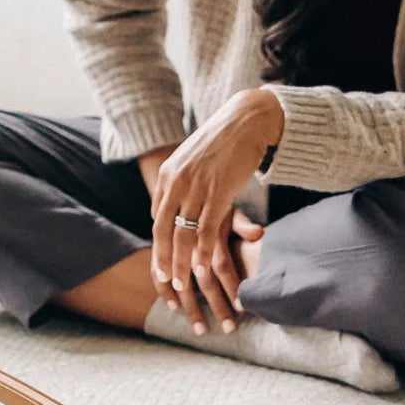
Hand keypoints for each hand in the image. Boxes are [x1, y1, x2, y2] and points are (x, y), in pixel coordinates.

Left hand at [150, 88, 283, 334]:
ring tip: (182, 283)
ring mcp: (196, 187)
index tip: (161, 262)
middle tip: (164, 280)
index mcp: (169, 174)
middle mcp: (177, 181)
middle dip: (163, 258)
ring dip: (181, 262)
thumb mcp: (192, 160)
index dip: (159, 242)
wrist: (245, 121)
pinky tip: (203, 267)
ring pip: (184, 233)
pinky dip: (203, 250)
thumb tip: (174, 204)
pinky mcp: (218, 191)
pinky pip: (206, 228)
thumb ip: (181, 183)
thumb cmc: (222, 142)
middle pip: (164, 228)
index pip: (158, 216)